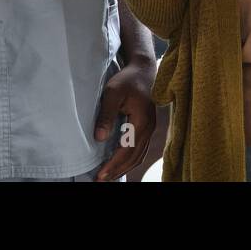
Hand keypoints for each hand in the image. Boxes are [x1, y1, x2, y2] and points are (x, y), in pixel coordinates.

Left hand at [94, 57, 157, 181]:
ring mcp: (150, 128)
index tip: (100, 174)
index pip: (127, 150)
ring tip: (108, 175)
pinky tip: (119, 163)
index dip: (113, 164)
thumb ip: (106, 115)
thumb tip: (99, 138)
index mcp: (142, 121)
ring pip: (139, 155)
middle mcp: (149, 128)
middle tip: (101, 179)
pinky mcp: (148, 127)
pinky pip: (140, 149)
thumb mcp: (112, 93)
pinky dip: (130, 160)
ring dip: (124, 167)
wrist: (143, 70)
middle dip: (117, 170)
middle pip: (134, 157)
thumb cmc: (128, 79)